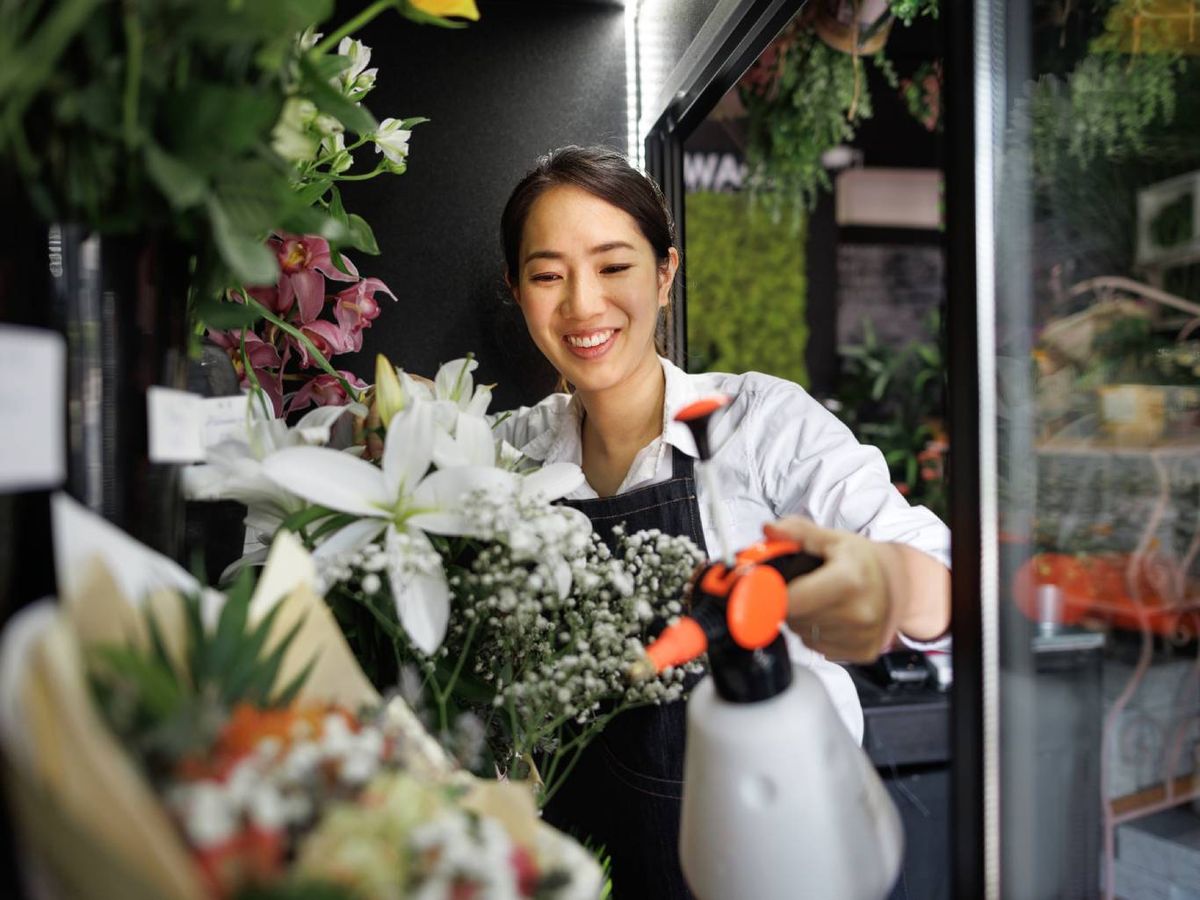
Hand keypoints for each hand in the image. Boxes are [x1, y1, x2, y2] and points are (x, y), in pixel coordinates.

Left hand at [763, 517, 898, 662]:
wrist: (900, 585)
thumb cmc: (864, 561)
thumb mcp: (833, 538)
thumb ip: (798, 532)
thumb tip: (769, 529)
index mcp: (848, 581)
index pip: (790, 600)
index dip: (771, 593)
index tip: (765, 588)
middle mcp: (857, 614)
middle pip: (795, 619)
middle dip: (788, 604)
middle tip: (802, 588)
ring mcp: (861, 637)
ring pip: (804, 636)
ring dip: (803, 621)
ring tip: (820, 602)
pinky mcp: (862, 653)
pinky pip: (820, 649)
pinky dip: (818, 635)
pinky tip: (832, 618)